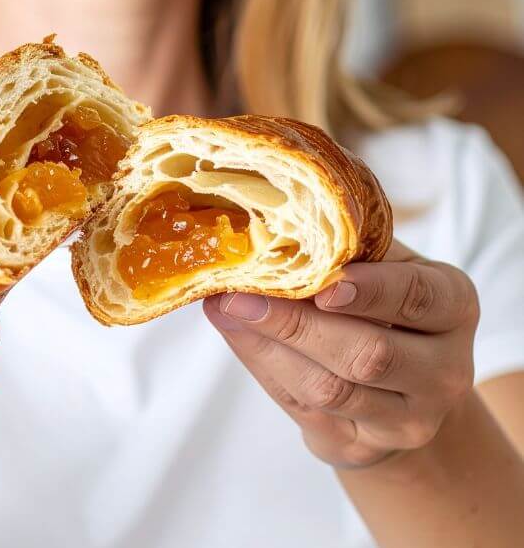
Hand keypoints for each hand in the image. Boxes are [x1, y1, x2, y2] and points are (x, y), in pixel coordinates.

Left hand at [204, 240, 479, 467]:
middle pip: (367, 352)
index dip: (370, 291)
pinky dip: (264, 368)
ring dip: (268, 347)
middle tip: (238, 294)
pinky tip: (236, 335)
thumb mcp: (383, 266)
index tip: (322, 284)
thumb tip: (269, 233)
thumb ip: (345, 252)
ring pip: (332, 389)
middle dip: (294, 323)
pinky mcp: (369, 446)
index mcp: (453, 305)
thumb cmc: (383, 302)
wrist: (400, 383)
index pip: (416, 296)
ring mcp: (411, 417)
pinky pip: (306, 410)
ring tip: (224, 310)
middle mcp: (445, 369)